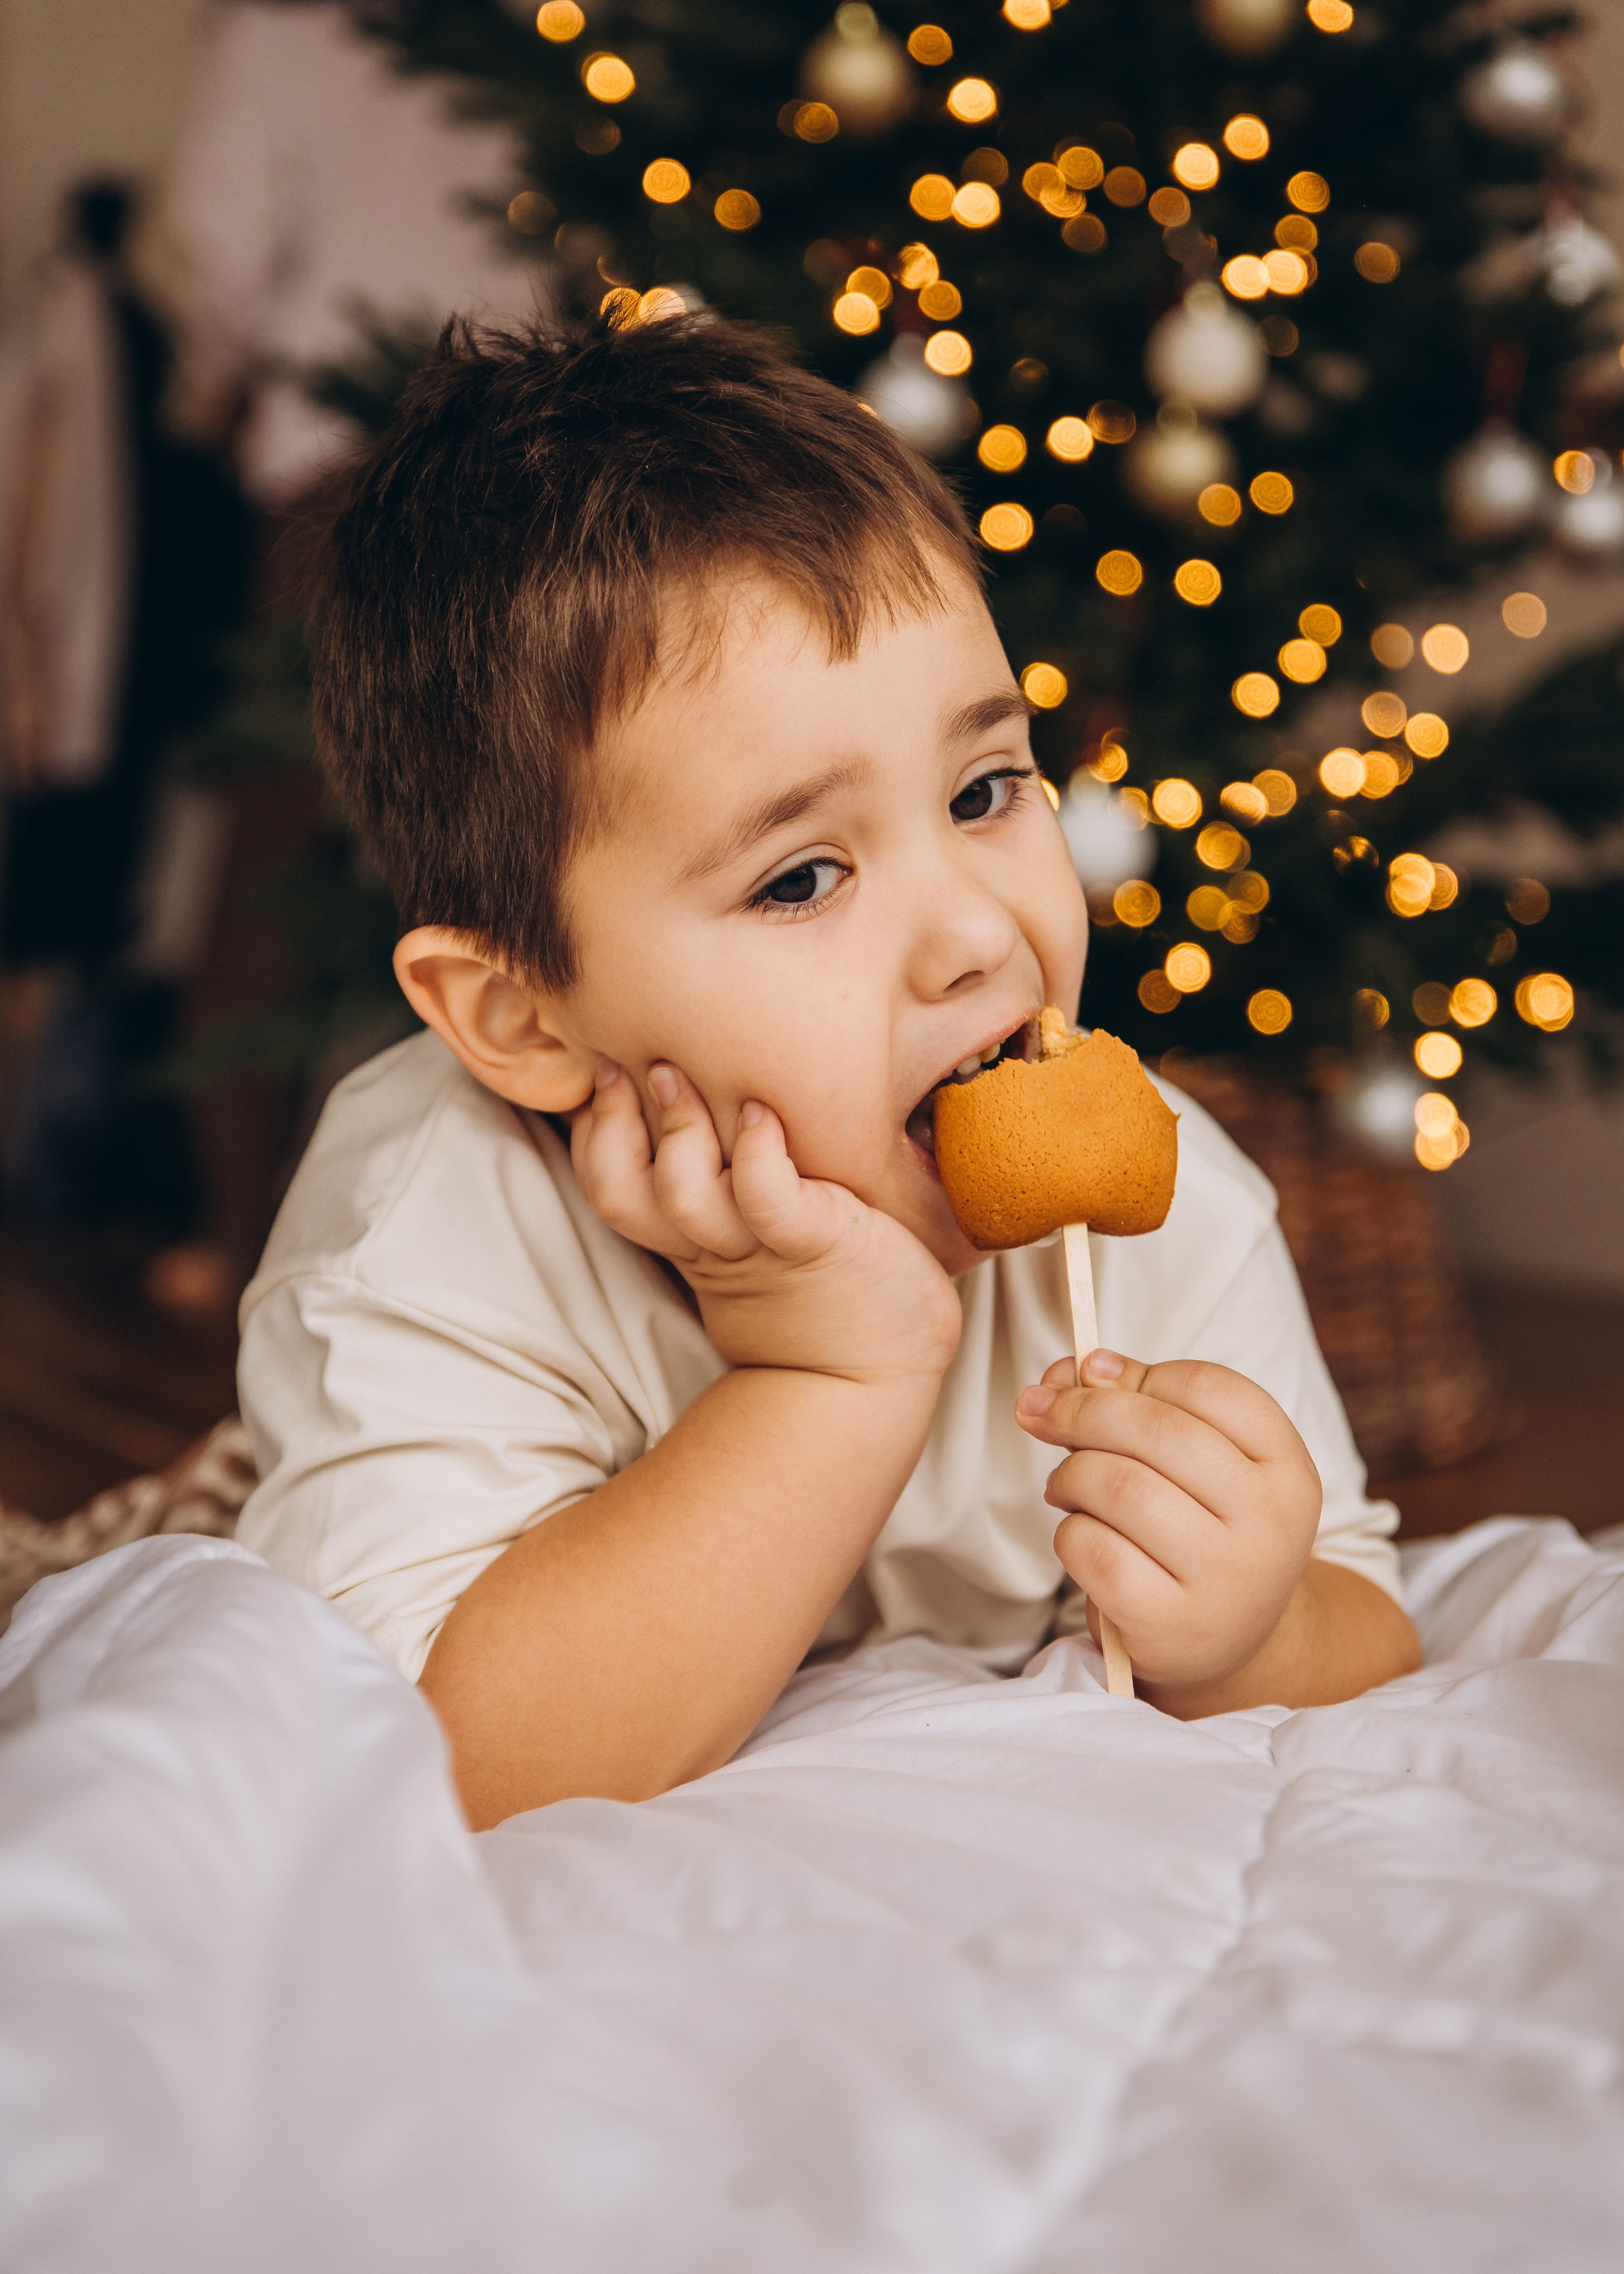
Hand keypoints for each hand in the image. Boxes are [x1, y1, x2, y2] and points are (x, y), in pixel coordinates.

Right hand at [572, 1059, 960, 1387]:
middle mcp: (713, 1242)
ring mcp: (760, 1245)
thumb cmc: (833, 1295)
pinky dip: (755, 1154)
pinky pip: (767, 1198)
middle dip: (608, 1125)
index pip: (610, 1185)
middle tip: (616, 1059)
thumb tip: (737, 1104)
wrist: (876, 1375)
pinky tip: (760, 1115)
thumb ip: (742, 1186)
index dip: (593, 1132)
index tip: (603, 1070)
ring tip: (673, 1072)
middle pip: (620, 1190)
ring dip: (675, 1129)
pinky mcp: (815, 1241)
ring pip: (680, 1192)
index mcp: (694, 1239)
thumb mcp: (767, 1240)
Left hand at [1015, 1350, 1321, 1697]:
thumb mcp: (1197, 1466)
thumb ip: (1142, 1403)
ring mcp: (1226, 1578)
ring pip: (1119, 1486)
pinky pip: (1095, 1550)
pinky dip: (1069, 1532)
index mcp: (1286, 1467)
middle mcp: (1269, 1521)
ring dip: (1071, 1474)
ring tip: (1064, 1486)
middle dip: (1081, 1411)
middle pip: (1157, 1431)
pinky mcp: (1172, 1623)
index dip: (1139, 1373)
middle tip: (1039, 1411)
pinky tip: (1080, 1535)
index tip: (1089, 1373)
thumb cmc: (1200, 1532)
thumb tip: (1076, 1367)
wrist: (1228, 1643)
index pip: (1209, 1389)